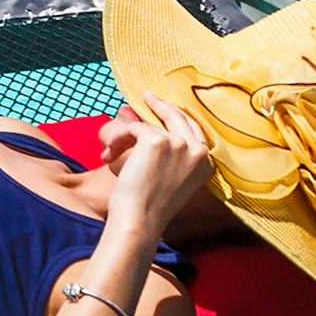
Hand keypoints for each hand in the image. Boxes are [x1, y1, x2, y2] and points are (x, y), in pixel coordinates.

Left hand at [98, 97, 216, 228]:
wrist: (139, 219)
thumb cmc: (149, 205)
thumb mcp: (169, 176)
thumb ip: (169, 152)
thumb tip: (144, 121)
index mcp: (206, 163)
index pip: (193, 129)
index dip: (176, 115)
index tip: (162, 105)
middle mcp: (198, 151)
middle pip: (178, 117)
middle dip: (160, 105)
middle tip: (146, 96)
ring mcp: (179, 144)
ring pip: (148, 126)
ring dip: (125, 137)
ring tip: (111, 154)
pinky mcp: (157, 141)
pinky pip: (132, 129)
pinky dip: (118, 140)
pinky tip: (109, 156)